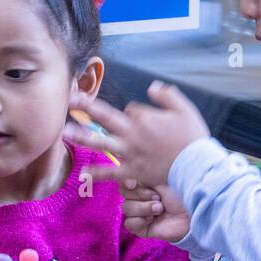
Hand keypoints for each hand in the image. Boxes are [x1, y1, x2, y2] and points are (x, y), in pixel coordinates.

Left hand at [64, 82, 209, 189]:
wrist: (195, 166)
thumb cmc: (192, 138)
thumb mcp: (184, 109)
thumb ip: (167, 95)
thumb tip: (152, 87)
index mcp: (145, 117)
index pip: (131, 109)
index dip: (136, 113)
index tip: (145, 121)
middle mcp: (132, 133)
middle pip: (105, 116)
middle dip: (87, 106)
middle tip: (71, 99)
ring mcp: (129, 153)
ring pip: (101, 142)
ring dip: (82, 136)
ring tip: (65, 131)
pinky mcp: (131, 171)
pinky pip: (111, 172)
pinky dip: (98, 173)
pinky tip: (84, 173)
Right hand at [118, 177, 190, 243]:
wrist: (195, 212)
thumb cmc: (184, 190)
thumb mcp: (163, 176)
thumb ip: (145, 171)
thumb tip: (126, 166)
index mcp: (146, 182)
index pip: (125, 180)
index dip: (127, 182)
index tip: (134, 183)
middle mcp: (142, 196)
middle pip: (124, 194)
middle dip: (140, 195)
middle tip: (157, 197)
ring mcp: (142, 212)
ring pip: (126, 208)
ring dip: (143, 208)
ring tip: (160, 208)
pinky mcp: (143, 228)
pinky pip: (129, 224)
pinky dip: (140, 221)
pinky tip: (152, 219)